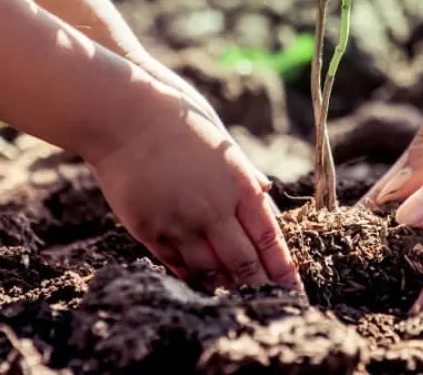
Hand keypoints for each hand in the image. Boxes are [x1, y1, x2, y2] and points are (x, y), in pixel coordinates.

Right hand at [85, 95, 302, 292]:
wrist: (128, 117)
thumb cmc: (181, 123)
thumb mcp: (224, 147)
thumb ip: (245, 178)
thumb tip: (266, 200)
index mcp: (239, 186)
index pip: (270, 239)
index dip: (283, 269)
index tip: (294, 289)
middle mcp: (214, 209)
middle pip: (244, 263)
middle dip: (260, 288)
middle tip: (271, 306)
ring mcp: (181, 222)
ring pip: (210, 270)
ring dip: (226, 287)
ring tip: (238, 301)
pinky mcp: (150, 229)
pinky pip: (177, 263)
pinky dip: (192, 276)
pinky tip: (201, 283)